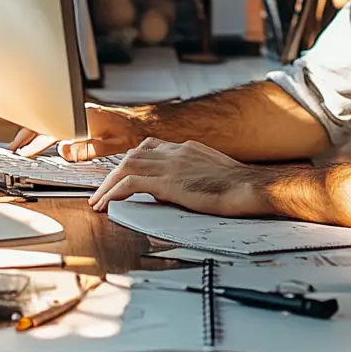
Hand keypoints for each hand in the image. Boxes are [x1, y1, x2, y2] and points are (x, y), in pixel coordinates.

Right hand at [8, 103, 146, 160]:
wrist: (142, 124)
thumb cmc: (130, 134)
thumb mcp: (109, 146)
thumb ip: (85, 150)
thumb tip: (62, 150)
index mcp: (84, 119)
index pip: (53, 131)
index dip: (36, 143)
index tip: (23, 152)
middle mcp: (80, 113)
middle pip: (47, 122)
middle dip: (26, 134)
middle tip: (12, 148)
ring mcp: (79, 112)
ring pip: (50, 120)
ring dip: (33, 131)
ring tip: (19, 143)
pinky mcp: (81, 116)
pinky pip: (57, 121)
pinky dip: (44, 129)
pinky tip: (40, 138)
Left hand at [88, 138, 264, 216]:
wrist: (251, 187)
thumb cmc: (240, 186)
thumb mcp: (213, 173)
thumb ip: (193, 174)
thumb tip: (181, 187)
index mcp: (188, 148)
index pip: (151, 147)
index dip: (133, 160)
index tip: (123, 173)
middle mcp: (177, 151)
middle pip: (135, 154)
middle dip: (115, 171)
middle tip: (104, 189)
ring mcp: (171, 164)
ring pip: (127, 166)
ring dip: (109, 183)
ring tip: (99, 200)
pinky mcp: (168, 182)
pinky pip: (130, 184)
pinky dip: (114, 193)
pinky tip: (106, 205)